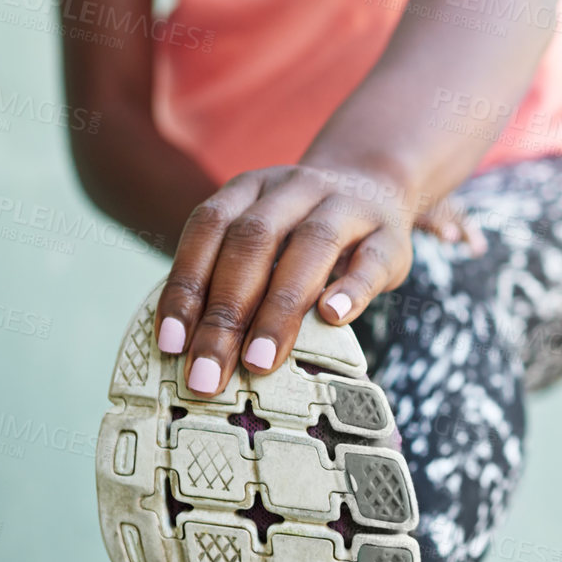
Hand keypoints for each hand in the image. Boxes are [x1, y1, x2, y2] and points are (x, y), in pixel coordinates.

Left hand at [154, 164, 415, 395]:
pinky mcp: (390, 235)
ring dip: (280, 308)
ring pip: (311, 246)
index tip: (171, 345)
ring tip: (258, 362)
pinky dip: (351, 288)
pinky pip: (372, 259)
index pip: (208, 229)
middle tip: (208, 375)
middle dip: (225, 314)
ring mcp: (346, 206)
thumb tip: (186, 351)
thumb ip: (227, 277)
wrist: (376, 186)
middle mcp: (294, 187)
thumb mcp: (260, 237)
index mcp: (250, 189)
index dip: (186, 286)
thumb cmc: (299, 235)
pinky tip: (332, 317)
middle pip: (253, 242)